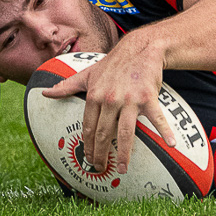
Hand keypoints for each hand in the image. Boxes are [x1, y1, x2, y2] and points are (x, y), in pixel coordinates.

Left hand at [41, 29, 173, 172]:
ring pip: (125, 132)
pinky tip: (170, 144)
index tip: (88, 158)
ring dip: (124, 153)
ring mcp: (130, 99)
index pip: (89, 127)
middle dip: (101, 154)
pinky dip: (164, 131)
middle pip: (104, 134)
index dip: (88, 145)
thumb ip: (66, 86)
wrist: (140, 47)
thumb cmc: (114, 64)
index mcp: (94, 96)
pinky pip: (157, 118)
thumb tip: (45, 93)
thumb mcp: (88, 73)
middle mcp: (110, 99)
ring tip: (123, 168)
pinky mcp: (148, 97)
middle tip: (101, 168)